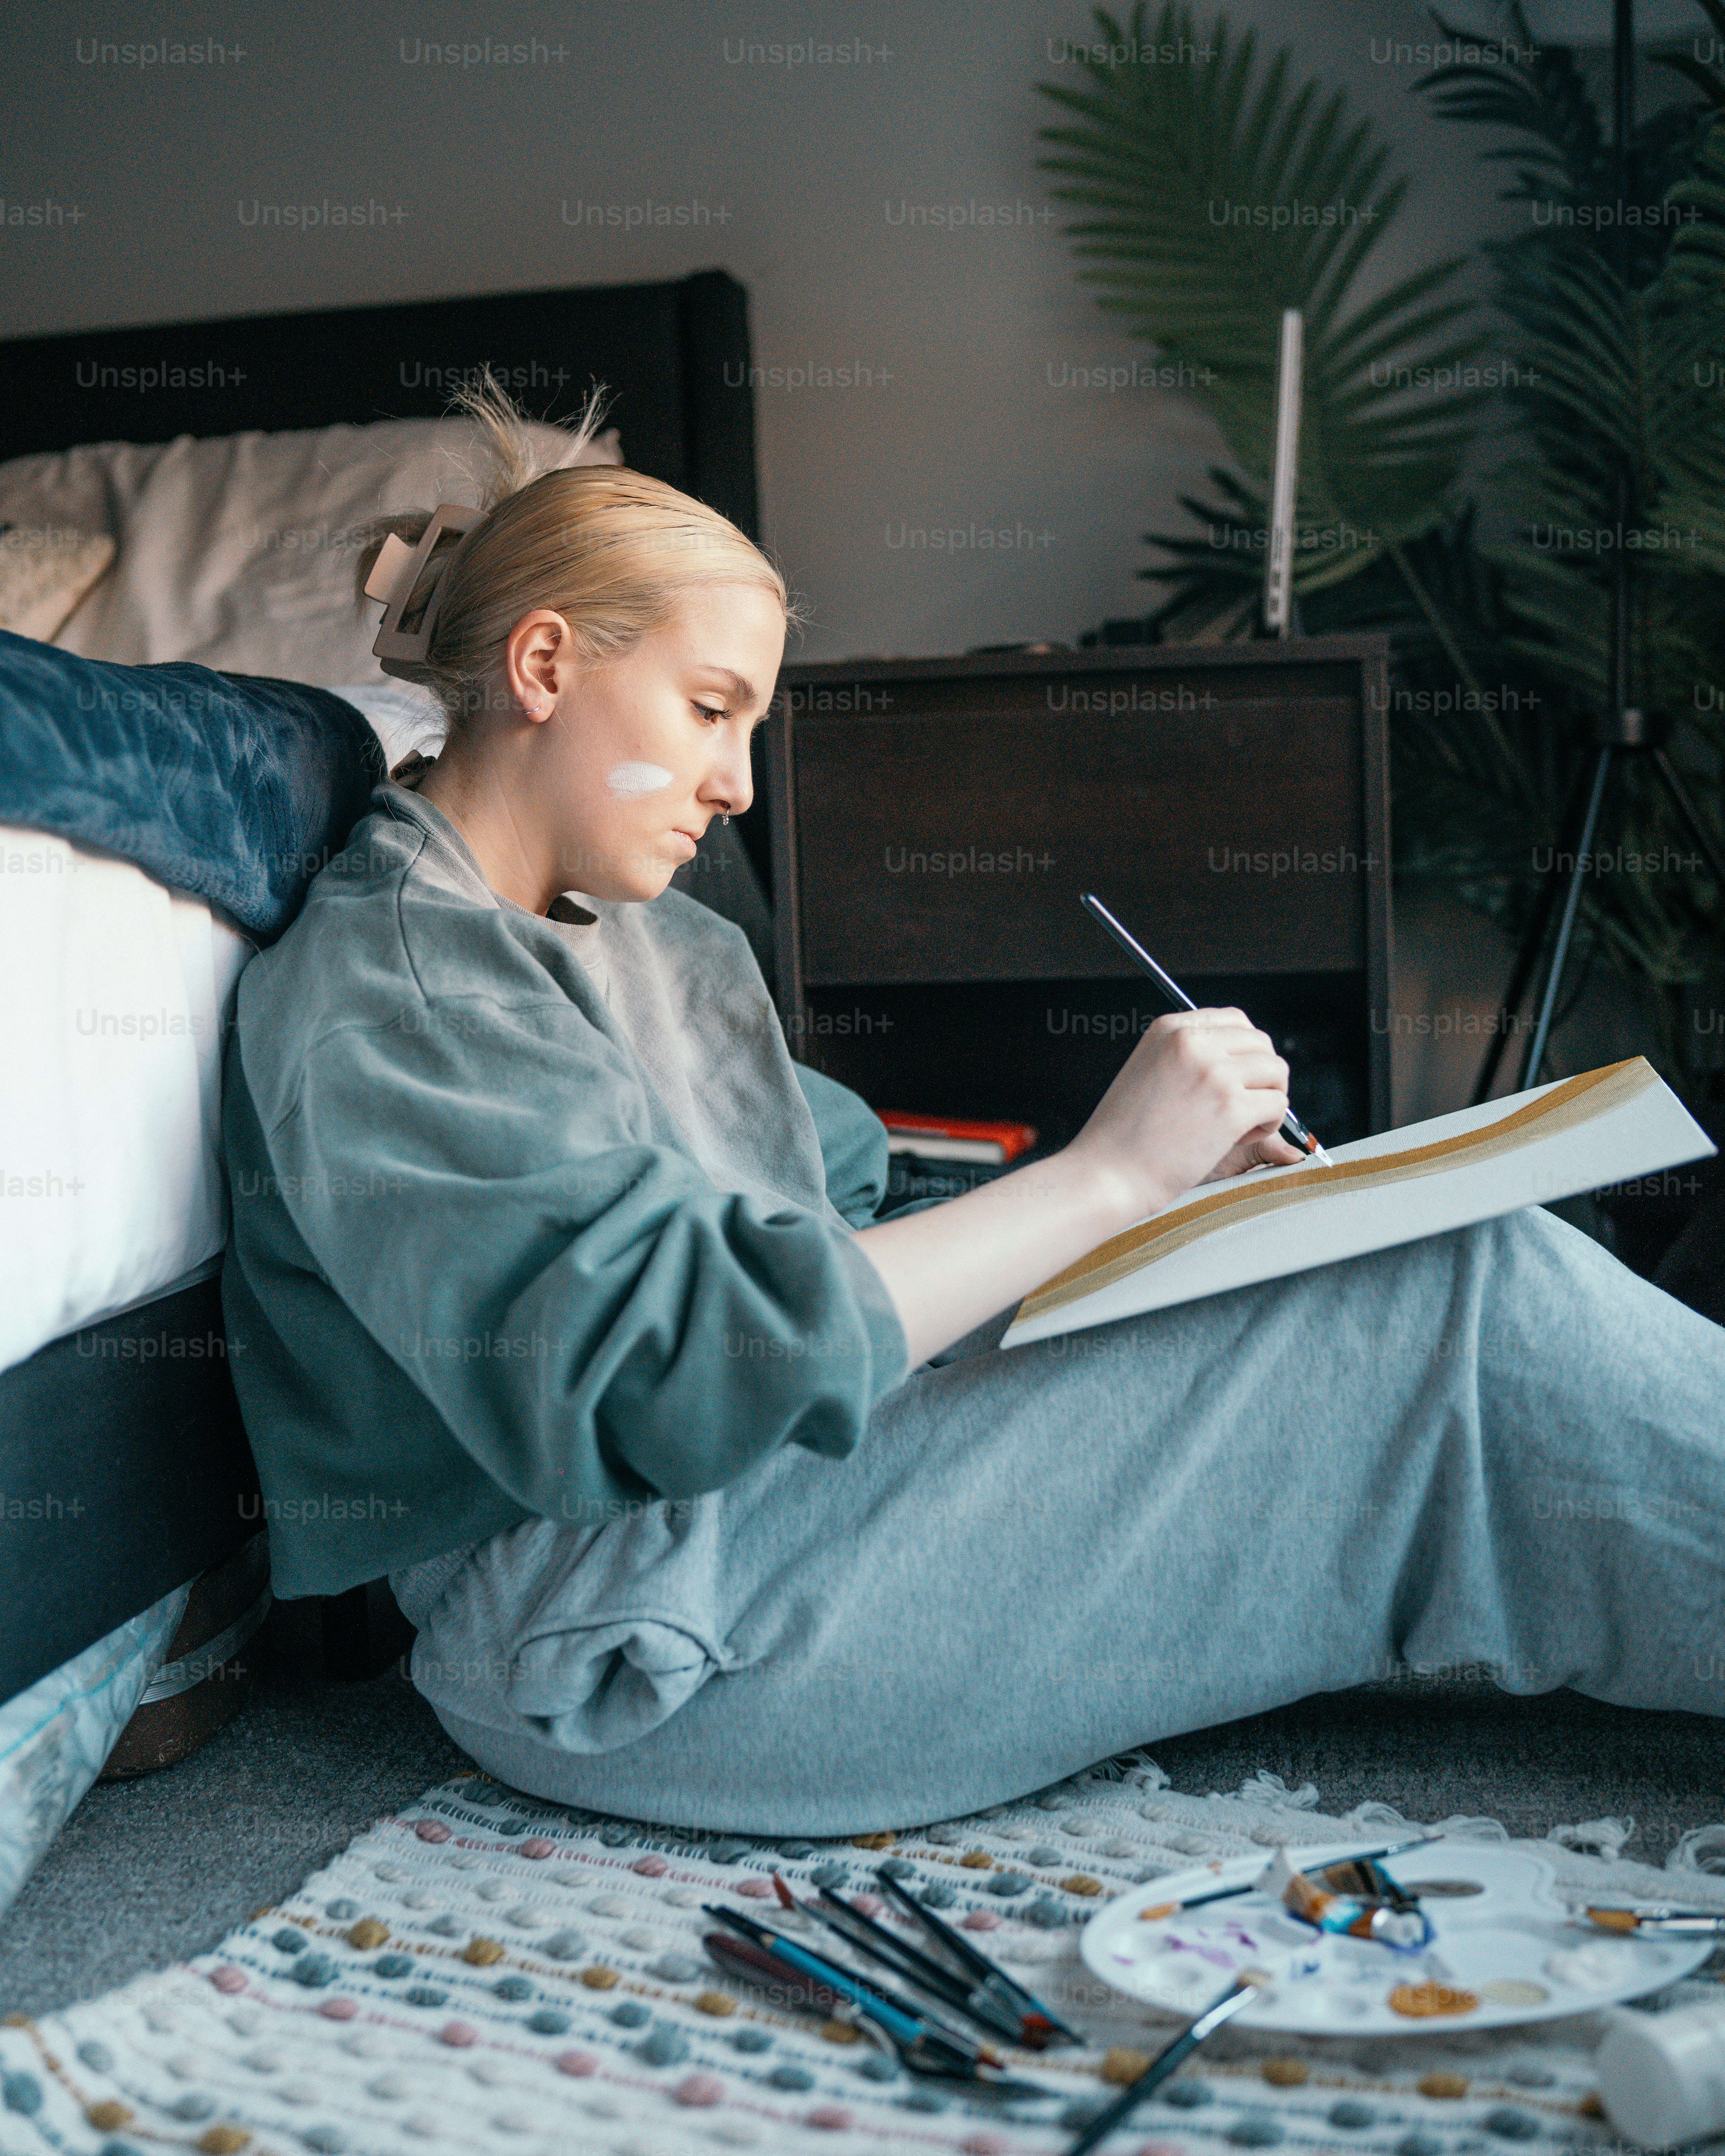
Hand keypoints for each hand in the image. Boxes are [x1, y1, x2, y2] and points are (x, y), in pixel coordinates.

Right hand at [1063, 1007, 1292, 1220]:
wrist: (1109, 1173)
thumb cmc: (1125, 1134)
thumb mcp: (1149, 1072)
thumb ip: (1187, 1057)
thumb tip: (1239, 1058)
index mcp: (1170, 1029)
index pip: (1234, 1020)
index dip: (1245, 1052)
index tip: (1236, 1078)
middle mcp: (1193, 1042)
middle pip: (1261, 1043)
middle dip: (1262, 1075)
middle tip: (1242, 1105)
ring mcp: (1214, 1072)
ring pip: (1276, 1071)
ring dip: (1269, 1098)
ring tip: (1242, 1123)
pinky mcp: (1230, 1107)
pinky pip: (1277, 1104)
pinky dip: (1270, 1124)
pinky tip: (1241, 1137)